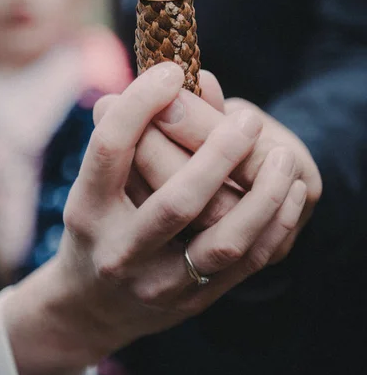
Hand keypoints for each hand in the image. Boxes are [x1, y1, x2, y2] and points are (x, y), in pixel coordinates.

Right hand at [3, 63, 302, 374]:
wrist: (95, 303)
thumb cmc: (101, 222)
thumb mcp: (101, 180)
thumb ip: (138, 131)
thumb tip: (189, 80)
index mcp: (87, 208)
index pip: (110, 148)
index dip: (141, 103)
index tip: (170, 70)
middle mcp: (119, 251)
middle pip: (176, 201)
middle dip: (218, 153)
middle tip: (248, 120)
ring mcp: (158, 283)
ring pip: (222, 241)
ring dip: (261, 195)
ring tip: (282, 157)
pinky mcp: (192, 300)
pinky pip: (246, 264)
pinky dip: (273, 224)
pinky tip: (287, 191)